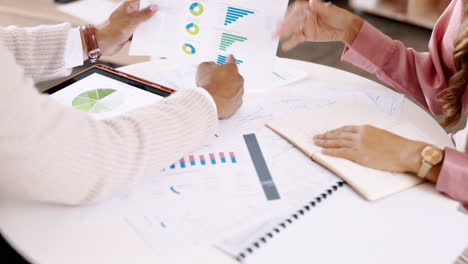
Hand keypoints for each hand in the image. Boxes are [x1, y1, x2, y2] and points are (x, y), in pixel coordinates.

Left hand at [92, 0, 157, 55]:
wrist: (101, 44)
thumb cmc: (112, 30)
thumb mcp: (131, 21)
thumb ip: (144, 15)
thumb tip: (154, 7)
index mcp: (128, 6)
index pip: (143, 1)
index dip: (152, 3)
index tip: (162, 5)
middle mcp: (129, 14)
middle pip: (144, 13)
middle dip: (153, 15)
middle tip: (164, 17)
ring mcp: (129, 24)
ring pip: (143, 24)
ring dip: (149, 27)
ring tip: (160, 28)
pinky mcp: (128, 33)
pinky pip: (139, 33)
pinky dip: (144, 35)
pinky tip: (151, 37)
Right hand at [196, 55, 243, 119]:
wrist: (210, 101)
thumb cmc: (208, 85)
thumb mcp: (203, 67)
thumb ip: (209, 64)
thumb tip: (210, 65)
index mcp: (231, 68)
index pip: (231, 60)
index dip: (228, 58)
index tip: (229, 58)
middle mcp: (238, 79)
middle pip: (234, 75)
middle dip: (226, 76)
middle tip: (217, 79)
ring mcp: (239, 92)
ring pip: (235, 88)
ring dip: (228, 88)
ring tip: (217, 91)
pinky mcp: (237, 103)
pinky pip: (234, 99)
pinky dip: (229, 99)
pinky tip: (220, 99)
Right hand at [275, 0, 362, 50]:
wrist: (346, 28)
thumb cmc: (340, 16)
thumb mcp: (331, 11)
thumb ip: (320, 8)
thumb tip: (311, 2)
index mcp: (310, 7)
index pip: (298, 9)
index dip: (293, 12)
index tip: (288, 16)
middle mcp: (306, 16)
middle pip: (293, 20)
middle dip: (284, 24)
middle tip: (277, 28)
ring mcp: (306, 26)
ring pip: (292, 29)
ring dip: (283, 32)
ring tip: (274, 36)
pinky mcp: (307, 35)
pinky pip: (297, 38)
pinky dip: (291, 42)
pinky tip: (284, 46)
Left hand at [313, 125, 427, 173]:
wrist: (406, 152)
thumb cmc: (399, 146)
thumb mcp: (382, 135)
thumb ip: (370, 137)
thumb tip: (365, 142)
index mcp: (365, 128)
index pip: (345, 129)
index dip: (335, 131)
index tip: (328, 133)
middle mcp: (359, 134)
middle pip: (338, 134)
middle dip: (326, 136)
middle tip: (316, 137)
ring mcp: (358, 145)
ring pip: (336, 142)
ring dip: (324, 143)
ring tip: (316, 143)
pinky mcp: (359, 155)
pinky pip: (340, 153)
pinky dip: (330, 152)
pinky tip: (323, 152)